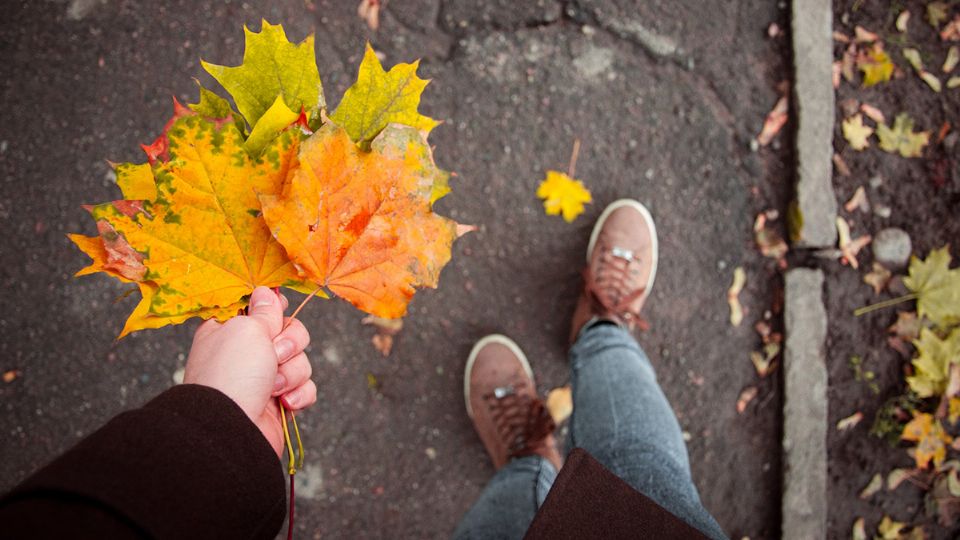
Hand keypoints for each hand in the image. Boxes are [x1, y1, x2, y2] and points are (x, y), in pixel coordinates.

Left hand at [184, 286, 316, 456]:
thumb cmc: (232, 373)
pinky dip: (299, 394)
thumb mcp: (247, 328)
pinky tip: (283, 403)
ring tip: (273, 387)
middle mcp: (247, 352)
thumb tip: (267, 291)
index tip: (276, 310)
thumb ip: (264, 310)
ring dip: (292, 372)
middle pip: (290, 332)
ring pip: (301, 360)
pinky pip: (305, 387)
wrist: (231, 429)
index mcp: (231, 330)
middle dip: (290, 344)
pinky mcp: (279, 402)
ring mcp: (263, 378)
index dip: (273, 309)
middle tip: (274, 354)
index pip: (261, 309)